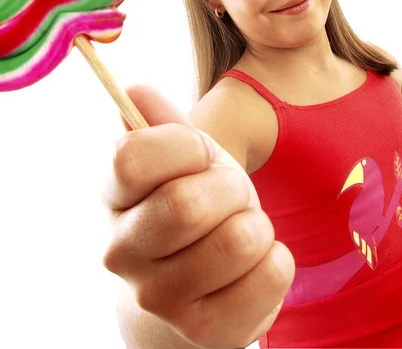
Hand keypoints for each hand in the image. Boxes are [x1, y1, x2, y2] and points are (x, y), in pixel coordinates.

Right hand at [102, 85, 294, 347]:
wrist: (187, 293)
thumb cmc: (189, 207)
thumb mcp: (180, 160)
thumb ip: (162, 123)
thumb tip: (136, 90)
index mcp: (112, 196)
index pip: (133, 157)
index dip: (184, 147)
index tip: (199, 156)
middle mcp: (121, 250)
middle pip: (187, 205)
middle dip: (230, 188)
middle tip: (230, 195)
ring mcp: (159, 296)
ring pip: (238, 240)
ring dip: (256, 225)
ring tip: (241, 230)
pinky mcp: (204, 330)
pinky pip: (270, 275)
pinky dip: (276, 261)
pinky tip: (254, 264)